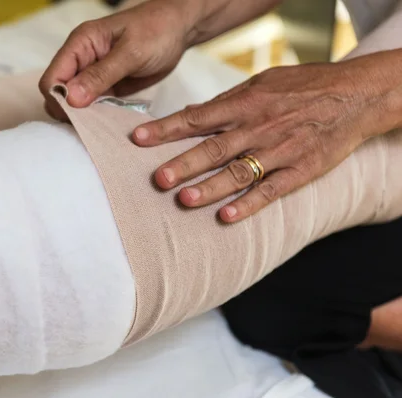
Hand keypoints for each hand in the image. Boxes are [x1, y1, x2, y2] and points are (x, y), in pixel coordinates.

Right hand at [39, 0, 199, 119]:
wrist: (179, 29)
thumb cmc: (157, 30)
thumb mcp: (131, 52)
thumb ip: (101, 75)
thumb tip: (71, 98)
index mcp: (80, 44)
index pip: (52, 78)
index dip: (59, 100)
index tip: (78, 116)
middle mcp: (81, 60)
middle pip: (59, 94)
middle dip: (70, 112)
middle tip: (92, 126)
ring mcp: (92, 75)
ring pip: (75, 104)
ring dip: (84, 117)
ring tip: (102, 128)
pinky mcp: (106, 87)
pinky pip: (93, 107)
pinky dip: (98, 117)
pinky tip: (110, 125)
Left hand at [133, 50, 401, 222]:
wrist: (356, 94)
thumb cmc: (303, 86)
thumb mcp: (262, 82)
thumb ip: (226, 101)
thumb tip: (189, 114)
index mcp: (246, 102)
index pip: (197, 117)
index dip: (166, 128)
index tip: (139, 138)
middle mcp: (259, 126)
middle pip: (214, 147)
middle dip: (184, 163)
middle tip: (158, 179)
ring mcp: (280, 150)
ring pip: (239, 172)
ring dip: (211, 187)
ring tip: (185, 200)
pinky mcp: (301, 170)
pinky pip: (271, 190)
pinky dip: (249, 204)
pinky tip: (227, 217)